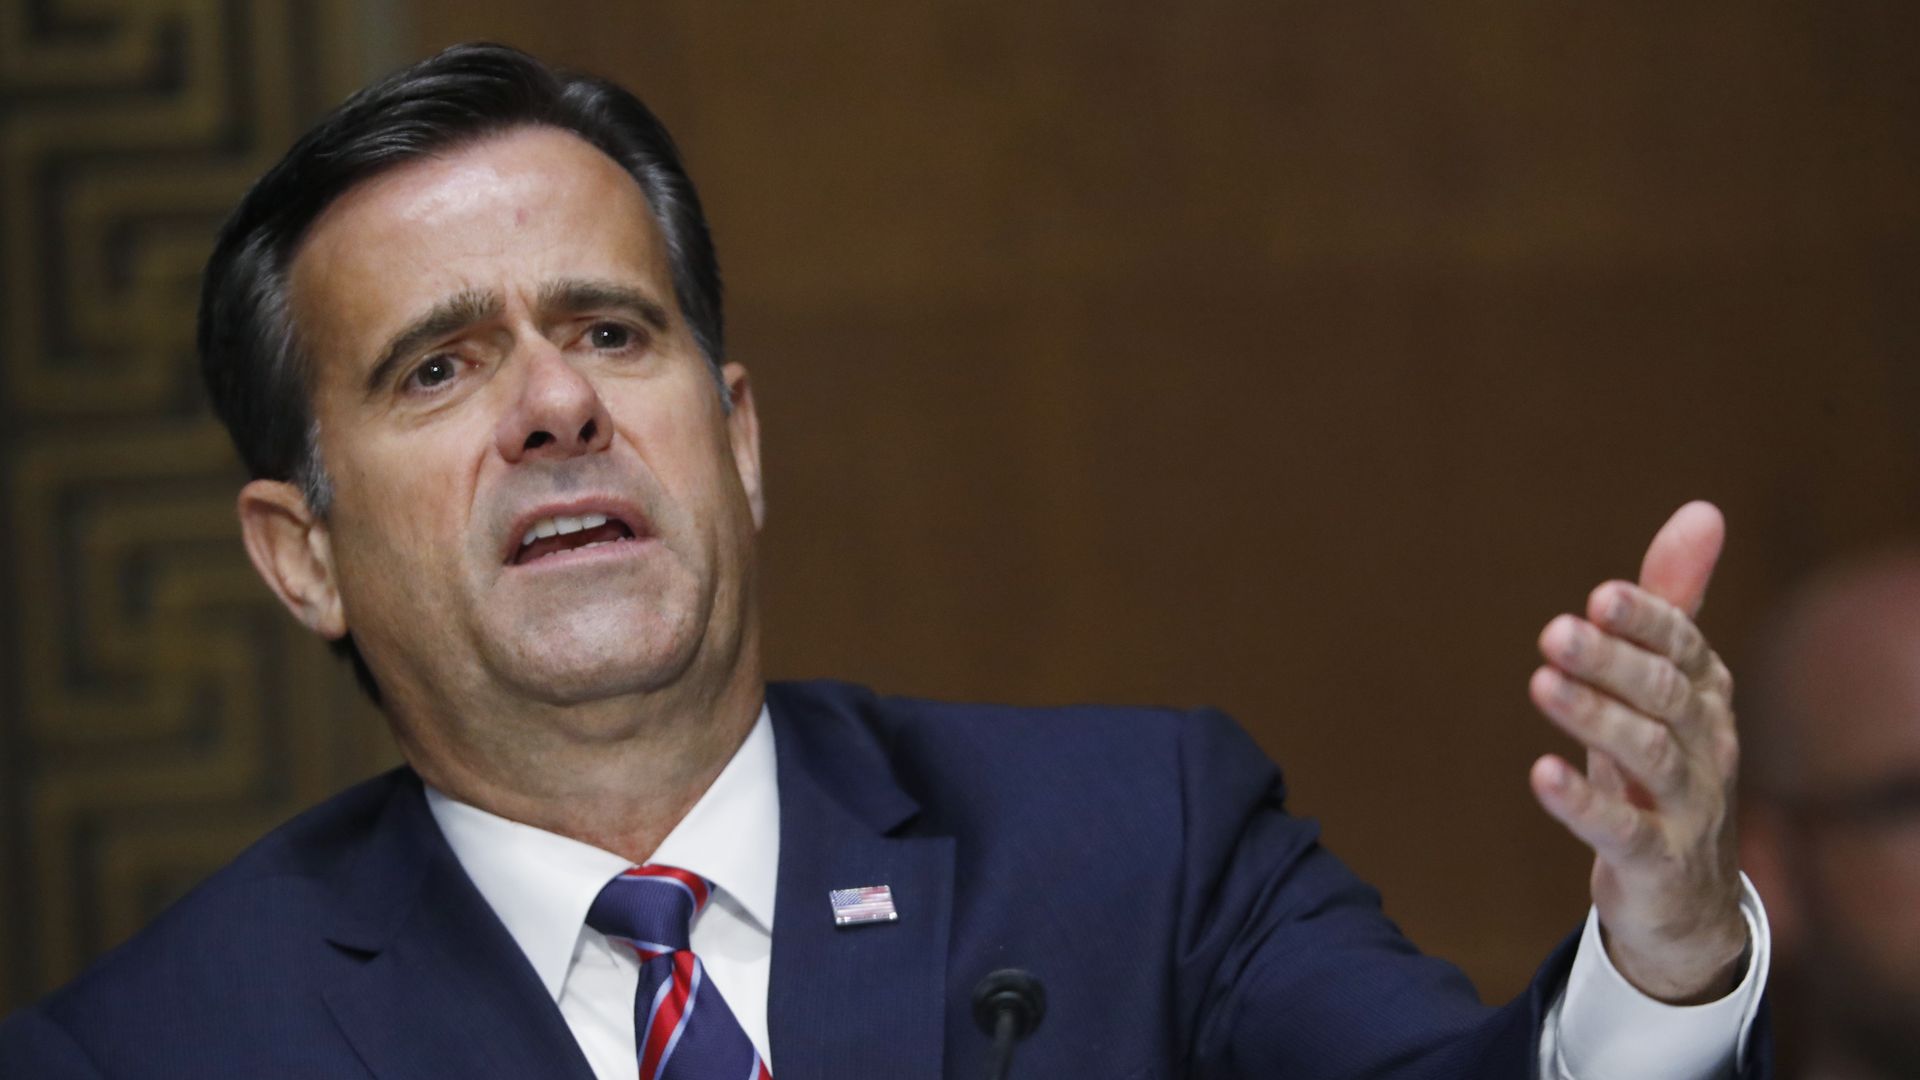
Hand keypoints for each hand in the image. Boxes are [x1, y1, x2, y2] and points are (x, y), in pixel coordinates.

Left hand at [1527, 501, 1746, 1003]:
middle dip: (1613, 661)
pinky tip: (1541, 774)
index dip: (1647, 621)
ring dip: (1594, 717)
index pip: (1683, 647)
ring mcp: (1686, 807)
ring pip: (1649, 755)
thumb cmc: (1665, 768)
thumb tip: (1704, 510)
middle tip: (1556, 631)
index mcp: (1706, 696)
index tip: (1601, 595)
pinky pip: (1622, 830)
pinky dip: (1582, 802)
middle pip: (1665, 696)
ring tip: (1542, 683)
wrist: (1689, 897)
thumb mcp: (1669, 686)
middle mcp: (1706, 746)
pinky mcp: (1655, 861)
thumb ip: (1673, 602)